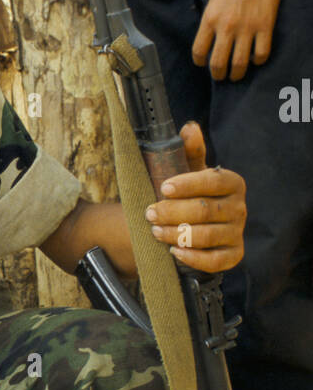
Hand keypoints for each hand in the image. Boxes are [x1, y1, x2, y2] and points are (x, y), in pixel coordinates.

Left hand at [145, 123, 245, 271]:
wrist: (195, 223)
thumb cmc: (191, 193)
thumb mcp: (189, 171)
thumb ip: (190, 151)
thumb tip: (189, 128)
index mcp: (232, 183)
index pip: (212, 181)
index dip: (187, 184)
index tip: (163, 187)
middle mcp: (240, 207)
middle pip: (205, 210)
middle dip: (173, 212)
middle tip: (149, 212)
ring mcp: (238, 232)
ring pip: (206, 236)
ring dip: (177, 234)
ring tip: (155, 231)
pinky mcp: (234, 254)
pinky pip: (216, 261)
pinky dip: (193, 257)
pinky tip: (175, 251)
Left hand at [191, 0, 281, 80]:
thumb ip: (211, 20)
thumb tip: (211, 39)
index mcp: (210, 18)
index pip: (199, 50)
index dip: (200, 62)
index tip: (203, 64)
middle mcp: (226, 26)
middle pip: (218, 63)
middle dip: (218, 74)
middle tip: (220, 76)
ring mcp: (247, 27)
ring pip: (239, 63)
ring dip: (237, 73)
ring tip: (236, 74)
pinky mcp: (265, 26)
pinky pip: (261, 53)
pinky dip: (258, 61)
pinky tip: (255, 58)